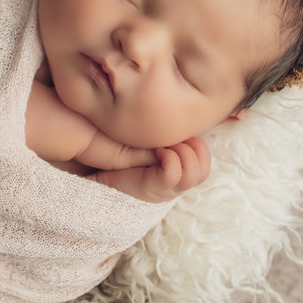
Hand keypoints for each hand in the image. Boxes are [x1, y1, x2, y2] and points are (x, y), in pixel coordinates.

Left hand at [89, 136, 210, 202]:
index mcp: (178, 175)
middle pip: (203, 170)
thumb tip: (182, 112)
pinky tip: (157, 152)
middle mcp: (175, 186)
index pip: (205, 162)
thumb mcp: (150, 144)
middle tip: (173, 141)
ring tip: (164, 147)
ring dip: (182, 153)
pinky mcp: (153, 190)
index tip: (180, 135)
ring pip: (194, 172)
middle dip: (193, 149)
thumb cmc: (123, 156)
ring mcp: (166, 191)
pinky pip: (174, 172)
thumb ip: (167, 136)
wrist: (97, 169)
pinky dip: (170, 157)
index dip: (198, 146)